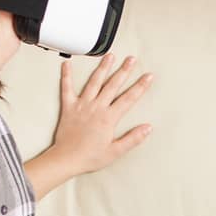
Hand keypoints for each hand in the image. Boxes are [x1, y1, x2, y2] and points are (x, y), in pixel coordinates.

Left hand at [50, 53, 153, 177]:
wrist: (66, 159)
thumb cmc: (89, 157)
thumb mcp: (115, 152)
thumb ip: (132, 139)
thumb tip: (148, 128)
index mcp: (109, 118)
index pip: (129, 99)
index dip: (140, 87)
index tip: (148, 77)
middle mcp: (96, 108)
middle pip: (113, 85)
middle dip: (124, 70)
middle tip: (131, 59)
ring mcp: (82, 105)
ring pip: (94, 82)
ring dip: (103, 68)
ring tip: (109, 56)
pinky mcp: (69, 107)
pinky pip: (67, 88)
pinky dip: (66, 76)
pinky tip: (67, 64)